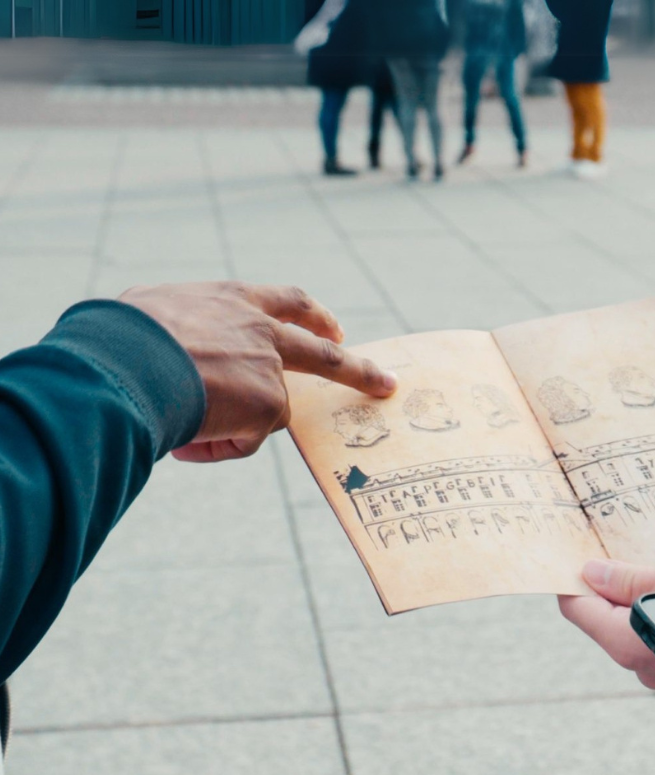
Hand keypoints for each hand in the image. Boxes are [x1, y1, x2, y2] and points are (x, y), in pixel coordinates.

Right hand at [120, 282, 396, 461]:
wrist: (129, 359)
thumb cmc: (122, 337)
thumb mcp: (152, 314)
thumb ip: (181, 330)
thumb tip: (175, 359)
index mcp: (235, 300)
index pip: (286, 302)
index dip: (313, 317)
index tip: (331, 330)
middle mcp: (262, 330)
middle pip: (324, 351)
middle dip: (359, 369)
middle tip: (385, 382)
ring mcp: (270, 368)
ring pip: (274, 410)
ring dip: (236, 428)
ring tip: (189, 431)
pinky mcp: (271, 404)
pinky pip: (244, 439)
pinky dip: (217, 446)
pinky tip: (184, 441)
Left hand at [559, 557, 654, 691]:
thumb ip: (627, 578)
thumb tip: (591, 573)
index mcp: (626, 644)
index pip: (577, 610)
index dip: (573, 579)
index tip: (580, 554)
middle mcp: (640, 666)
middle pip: (605, 620)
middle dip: (611, 587)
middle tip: (625, 552)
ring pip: (635, 627)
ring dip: (641, 598)